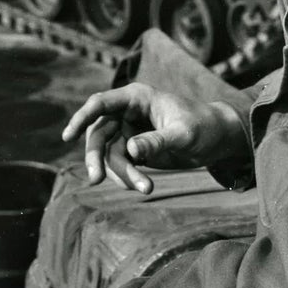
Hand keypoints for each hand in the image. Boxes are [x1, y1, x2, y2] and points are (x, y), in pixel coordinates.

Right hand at [60, 84, 246, 194]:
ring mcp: (129, 132)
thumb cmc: (204, 127)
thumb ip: (157, 141)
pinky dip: (128, 177)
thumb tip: (131, 150)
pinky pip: (122, 165)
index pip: (101, 103)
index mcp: (136, 97)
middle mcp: (127, 113)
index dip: (82, 117)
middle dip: (97, 158)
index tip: (68, 136)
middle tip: (95, 180)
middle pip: (99, 134)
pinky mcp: (136, 150)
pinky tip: (143, 187)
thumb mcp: (183, 134)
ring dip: (121, 174)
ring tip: (146, 189)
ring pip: (110, 154)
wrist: (219, 140)